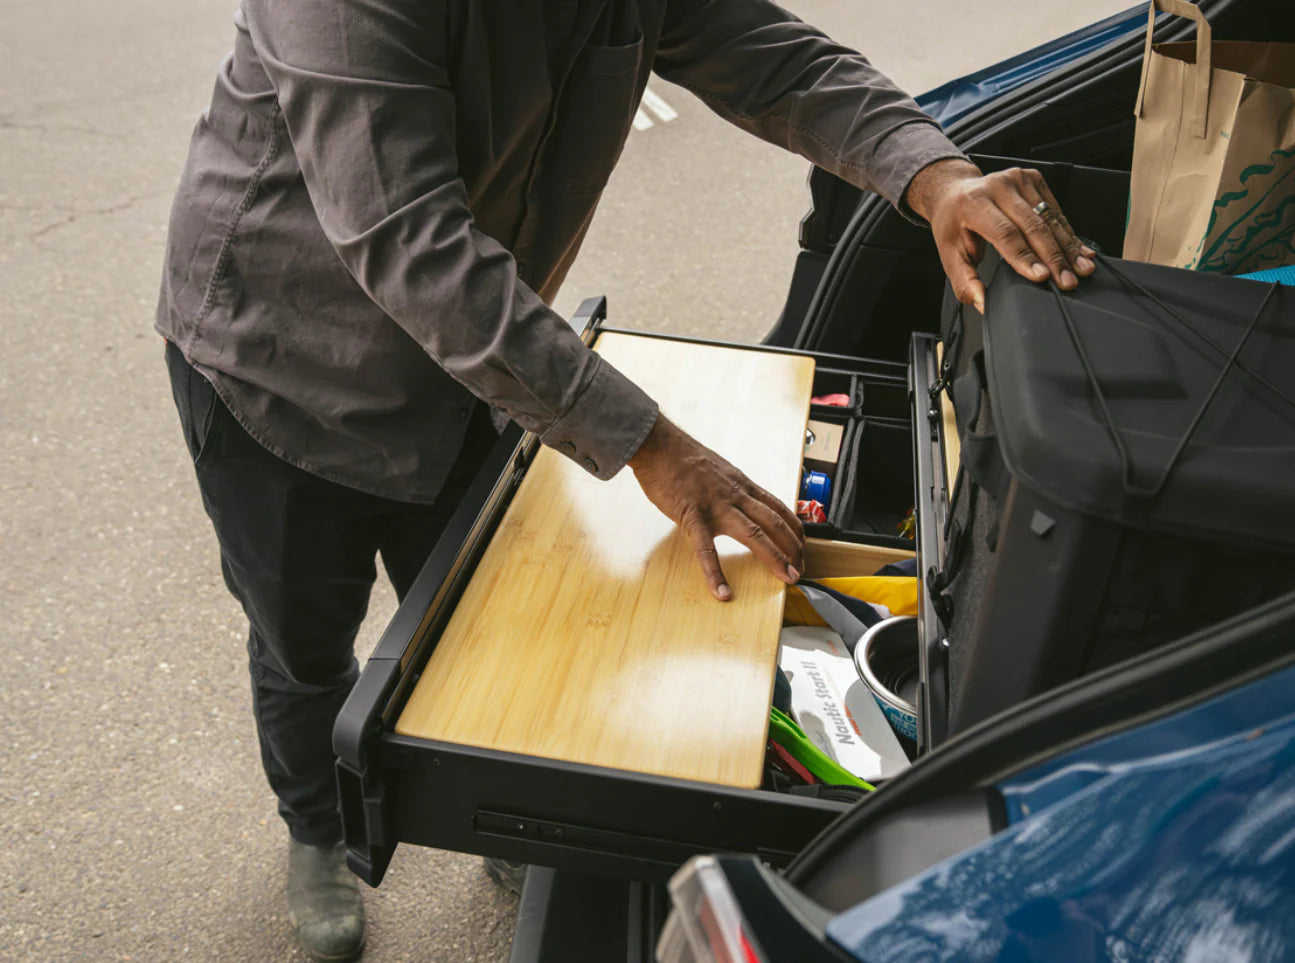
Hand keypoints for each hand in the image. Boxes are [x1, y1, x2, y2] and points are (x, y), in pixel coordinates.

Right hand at [628, 415, 804, 601]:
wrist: (658, 445)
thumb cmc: (682, 457)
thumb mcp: (718, 469)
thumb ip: (731, 487)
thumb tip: (739, 501)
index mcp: (742, 485)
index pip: (778, 508)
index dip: (795, 530)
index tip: (802, 547)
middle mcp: (736, 496)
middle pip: (774, 523)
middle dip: (793, 548)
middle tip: (801, 570)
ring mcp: (715, 506)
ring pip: (754, 534)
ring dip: (774, 557)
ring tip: (787, 577)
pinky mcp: (692, 516)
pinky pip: (706, 549)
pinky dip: (715, 573)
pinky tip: (722, 592)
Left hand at [905, 159, 1096, 311]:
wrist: (956, 192)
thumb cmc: (954, 224)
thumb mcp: (950, 254)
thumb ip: (964, 281)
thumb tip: (981, 302)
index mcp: (973, 203)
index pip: (1005, 233)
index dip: (1025, 256)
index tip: (1042, 276)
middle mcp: (997, 186)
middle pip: (1033, 226)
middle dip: (1054, 257)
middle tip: (1067, 281)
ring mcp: (1017, 179)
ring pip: (1049, 218)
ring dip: (1068, 247)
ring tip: (1081, 269)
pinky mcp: (1033, 178)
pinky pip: (1055, 210)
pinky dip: (1068, 233)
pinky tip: (1079, 251)